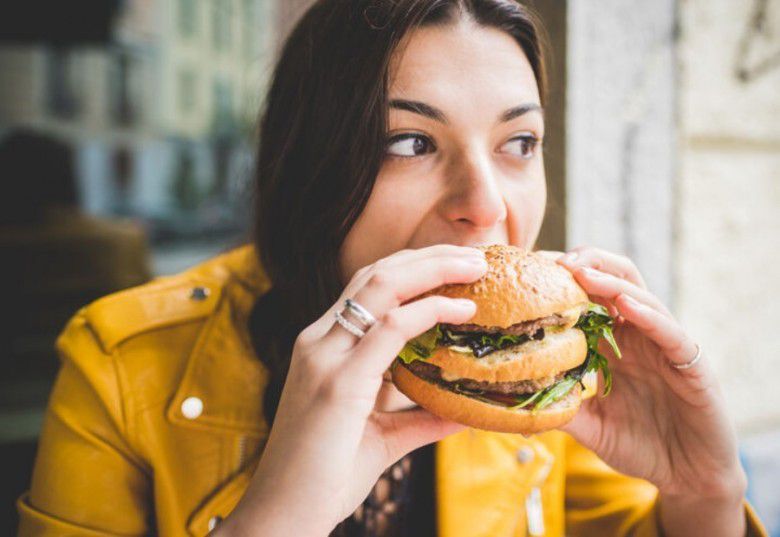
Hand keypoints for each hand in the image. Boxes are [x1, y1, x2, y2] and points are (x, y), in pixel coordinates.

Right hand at [218, 245, 486, 535]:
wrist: (284, 515)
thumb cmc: (326, 477)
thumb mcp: (382, 437)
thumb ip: (421, 419)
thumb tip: (464, 411)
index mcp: (324, 347)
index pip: (369, 287)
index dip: (415, 268)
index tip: (457, 267)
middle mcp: (319, 341)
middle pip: (377, 273)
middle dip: (430, 256)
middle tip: (476, 254)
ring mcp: (324, 357)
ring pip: (381, 285)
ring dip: (434, 269)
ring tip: (476, 266)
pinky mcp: (338, 382)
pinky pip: (389, 328)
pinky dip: (428, 311)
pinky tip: (461, 312)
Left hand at [555, 247, 747, 535]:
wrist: (688, 477)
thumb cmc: (640, 446)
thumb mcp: (589, 426)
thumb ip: (559, 408)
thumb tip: (511, 401)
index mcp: (612, 343)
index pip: (587, 297)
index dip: (562, 280)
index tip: (529, 270)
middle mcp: (638, 336)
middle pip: (615, 280)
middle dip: (586, 263)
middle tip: (552, 261)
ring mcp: (664, 345)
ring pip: (640, 296)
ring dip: (610, 280)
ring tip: (581, 270)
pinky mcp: (691, 363)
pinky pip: (670, 332)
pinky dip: (648, 315)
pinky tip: (625, 305)